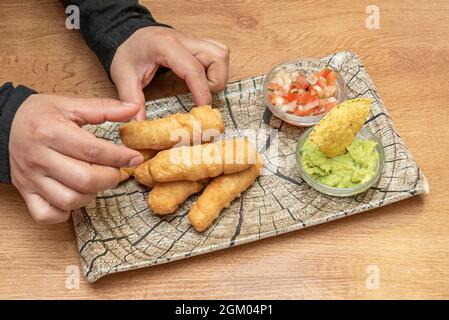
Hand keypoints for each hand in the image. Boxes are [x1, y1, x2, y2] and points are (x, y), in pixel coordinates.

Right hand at [9, 94, 144, 223]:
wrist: (6, 123)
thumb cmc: (41, 115)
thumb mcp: (72, 105)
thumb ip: (105, 108)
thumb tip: (134, 109)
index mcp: (50, 131)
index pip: (93, 151)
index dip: (120, 157)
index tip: (135, 158)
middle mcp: (39, 157)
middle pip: (84, 179)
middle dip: (110, 177)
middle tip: (115, 170)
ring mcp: (31, 178)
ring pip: (69, 200)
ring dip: (91, 194)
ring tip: (95, 181)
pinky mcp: (25, 193)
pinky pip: (47, 215)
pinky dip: (65, 211)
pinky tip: (74, 195)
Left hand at [110, 26, 229, 119]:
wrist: (127, 33)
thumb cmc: (127, 53)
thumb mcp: (123, 76)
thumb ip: (131, 100)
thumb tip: (138, 123)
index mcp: (166, 46)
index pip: (194, 69)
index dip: (202, 92)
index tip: (202, 110)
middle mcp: (185, 40)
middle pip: (218, 57)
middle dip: (215, 82)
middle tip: (199, 96)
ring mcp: (193, 40)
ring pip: (221, 54)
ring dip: (218, 74)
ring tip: (202, 87)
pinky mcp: (197, 45)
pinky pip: (218, 53)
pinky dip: (216, 68)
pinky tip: (203, 79)